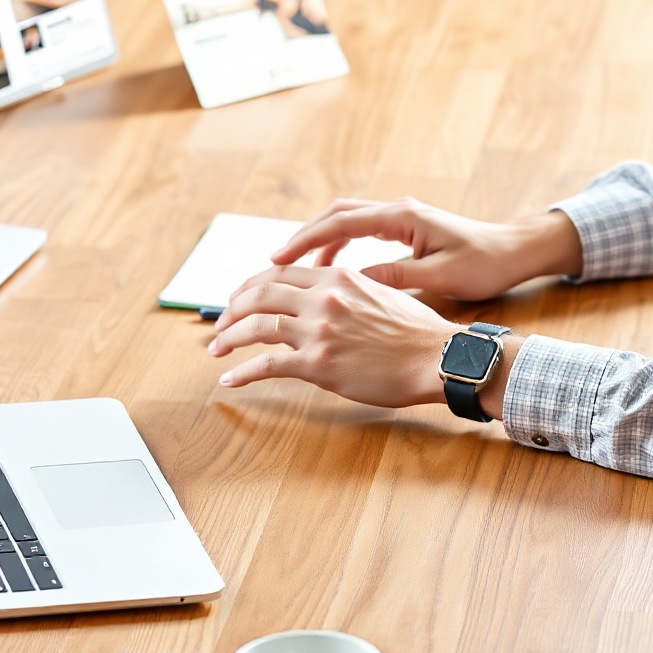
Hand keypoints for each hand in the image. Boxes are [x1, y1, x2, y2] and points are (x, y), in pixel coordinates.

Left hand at [209, 265, 460, 407]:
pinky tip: (230, 379)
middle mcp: (323, 298)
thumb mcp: (380, 292)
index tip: (241, 298)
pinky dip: (242, 372)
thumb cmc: (417, 332)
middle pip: (259, 294)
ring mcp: (318, 331)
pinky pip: (267, 365)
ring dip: (228, 338)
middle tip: (220, 324)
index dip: (252, 285)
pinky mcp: (318, 364)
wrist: (436, 358)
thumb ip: (348, 290)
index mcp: (337, 277)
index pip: (280, 273)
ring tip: (216, 349)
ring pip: (255, 326)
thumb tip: (328, 295)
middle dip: (232, 309)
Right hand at [269, 199, 581, 302]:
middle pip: (337, 214)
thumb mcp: (440, 277)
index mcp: (403, 216)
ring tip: (295, 272)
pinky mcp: (405, 227)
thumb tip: (353, 283)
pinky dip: (339, 246)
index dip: (306, 240)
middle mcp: (397, 210)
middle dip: (303, 237)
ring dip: (320, 242)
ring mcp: (400, 216)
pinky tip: (330, 272)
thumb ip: (396, 277)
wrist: (513, 251)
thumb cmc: (483, 264)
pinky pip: (361, 231)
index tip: (278, 259)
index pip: (341, 222)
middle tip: (275, 264)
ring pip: (346, 220)